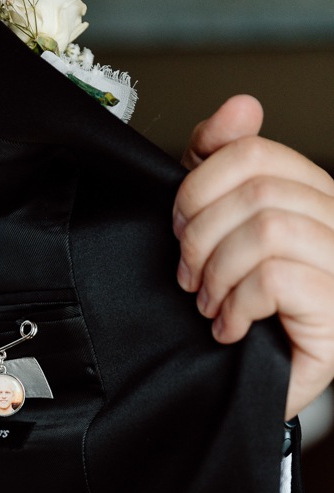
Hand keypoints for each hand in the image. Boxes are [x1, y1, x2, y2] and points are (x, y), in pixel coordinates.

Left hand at [174, 94, 333, 419]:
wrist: (254, 386)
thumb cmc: (244, 308)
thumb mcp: (220, 225)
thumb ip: (220, 163)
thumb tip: (241, 106)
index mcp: (312, 195)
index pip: (255, 152)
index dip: (200, 184)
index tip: (179, 223)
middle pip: (257, 189)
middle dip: (201, 234)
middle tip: (188, 274)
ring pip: (268, 230)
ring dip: (218, 273)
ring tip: (210, 304)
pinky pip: (277, 280)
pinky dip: (237, 306)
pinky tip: (229, 329)